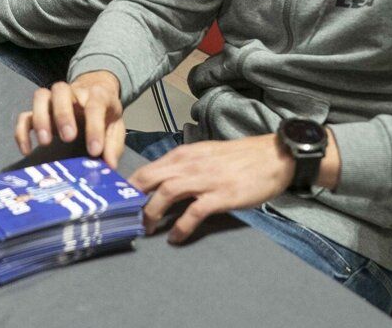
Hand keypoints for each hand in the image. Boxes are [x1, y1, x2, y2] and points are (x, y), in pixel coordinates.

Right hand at [14, 71, 124, 165]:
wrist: (94, 95)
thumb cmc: (105, 114)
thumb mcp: (115, 127)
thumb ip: (113, 145)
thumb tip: (110, 165)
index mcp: (96, 94)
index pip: (95, 104)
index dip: (94, 128)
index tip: (94, 151)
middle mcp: (72, 92)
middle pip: (61, 91)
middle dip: (63, 114)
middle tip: (68, 138)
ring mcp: (53, 100)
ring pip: (40, 96)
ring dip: (40, 118)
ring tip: (44, 142)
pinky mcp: (39, 111)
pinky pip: (25, 116)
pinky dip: (22, 131)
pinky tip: (27, 150)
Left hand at [130, 135, 292, 243]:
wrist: (273, 156)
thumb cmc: (238, 157)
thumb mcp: (204, 154)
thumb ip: (183, 166)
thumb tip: (160, 182)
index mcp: (184, 154)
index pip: (147, 168)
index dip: (129, 185)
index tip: (118, 201)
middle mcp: (190, 163)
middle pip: (150, 178)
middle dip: (134, 198)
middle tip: (125, 217)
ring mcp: (206, 179)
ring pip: (167, 192)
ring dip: (153, 212)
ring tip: (146, 229)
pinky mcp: (222, 195)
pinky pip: (195, 212)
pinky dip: (181, 226)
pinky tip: (175, 237)